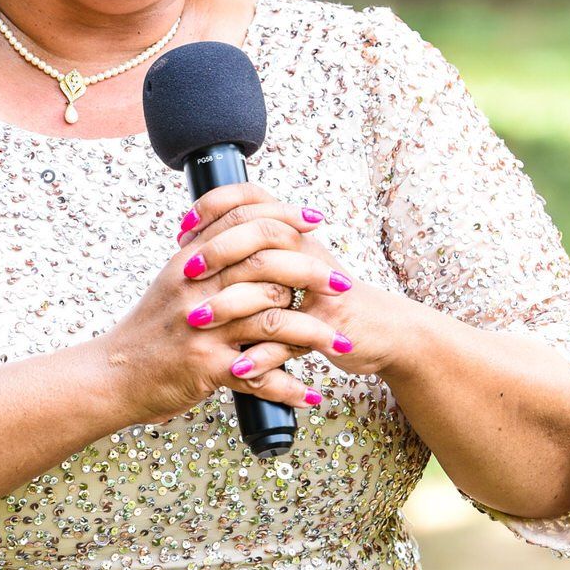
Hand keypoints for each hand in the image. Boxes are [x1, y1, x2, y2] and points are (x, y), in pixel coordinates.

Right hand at [101, 181, 348, 428]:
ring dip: (314, 332)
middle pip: (267, 265)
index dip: (284, 217)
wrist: (113, 375)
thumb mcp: (171, 284)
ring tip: (341, 341)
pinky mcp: (206, 366)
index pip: (244, 222)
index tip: (314, 221)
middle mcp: (196, 288)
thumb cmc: (148, 332)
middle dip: (313, 273)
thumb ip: (205, 260)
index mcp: (190, 261)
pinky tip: (310, 394)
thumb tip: (244, 236)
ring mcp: (202, 328)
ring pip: (272, 318)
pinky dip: (289, 388)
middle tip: (343, 284)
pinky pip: (260, 375)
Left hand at [173, 182, 413, 388]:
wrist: (386, 331)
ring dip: (229, 305)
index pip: (251, 202)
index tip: (183, 230)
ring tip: (197, 320)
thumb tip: (201, 242)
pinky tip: (237, 367)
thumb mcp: (294, 268)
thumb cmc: (330, 300)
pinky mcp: (330, 327)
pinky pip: (290, 340)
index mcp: (294, 236)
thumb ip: (256, 254)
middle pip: (258, 237)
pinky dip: (262, 356)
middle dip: (216, 254)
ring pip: (270, 288)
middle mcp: (306, 255)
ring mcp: (320, 290)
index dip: (214, 209)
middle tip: (186, 272)